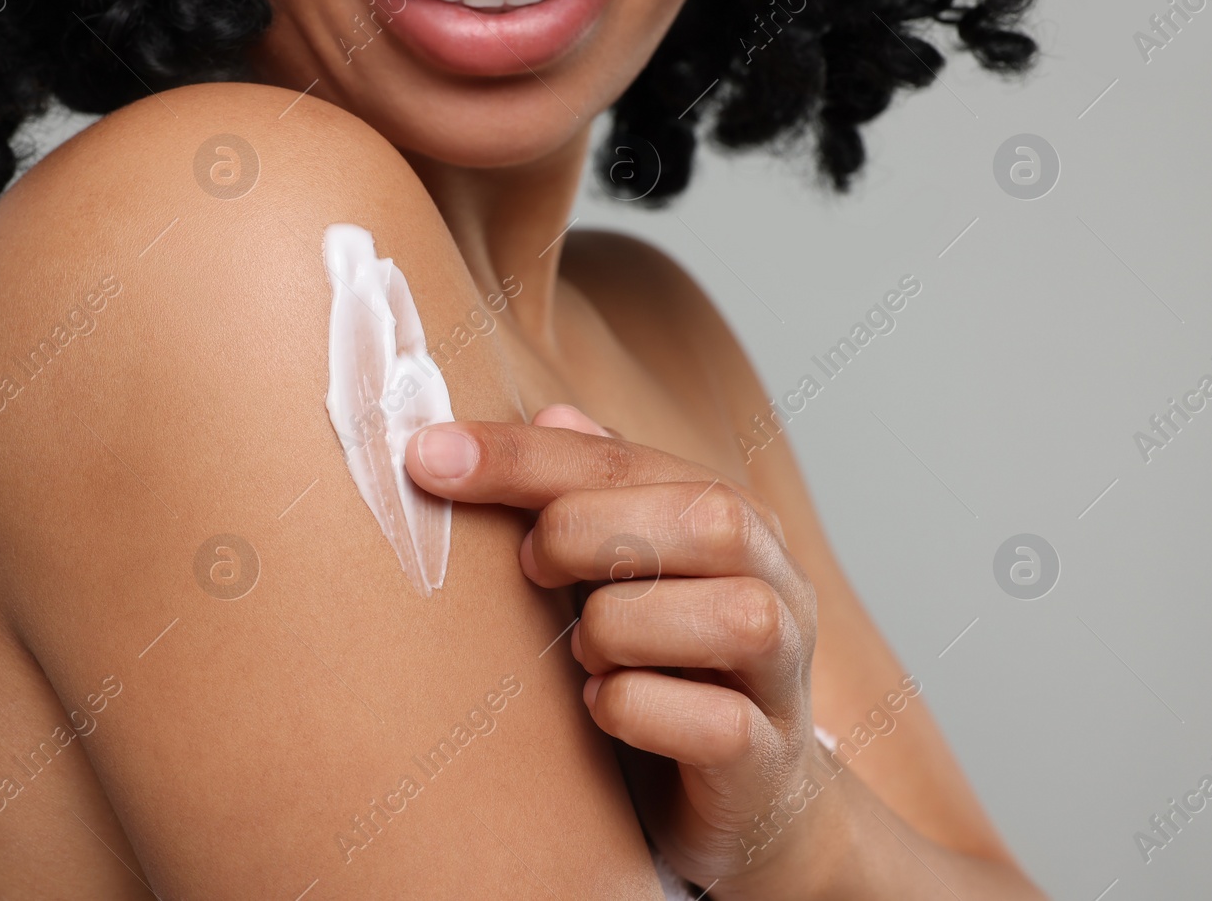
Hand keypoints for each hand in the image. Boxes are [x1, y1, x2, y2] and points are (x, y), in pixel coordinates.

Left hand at [406, 405, 826, 888]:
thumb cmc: (665, 667)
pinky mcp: (767, 763)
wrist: (743, 800)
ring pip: (733, 616)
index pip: (627, 462)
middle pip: (710, 518)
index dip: (525, 456)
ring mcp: (782, 675)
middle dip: (590, 533)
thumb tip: (551, 412)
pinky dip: (637, 711)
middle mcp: (776, 584)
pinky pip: (719, 727)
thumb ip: (593, 495)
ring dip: (621, 628)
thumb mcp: (619, 574)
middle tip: (531, 570)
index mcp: (732, 521)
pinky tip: (600, 708)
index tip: (429, 456)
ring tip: (579, 653)